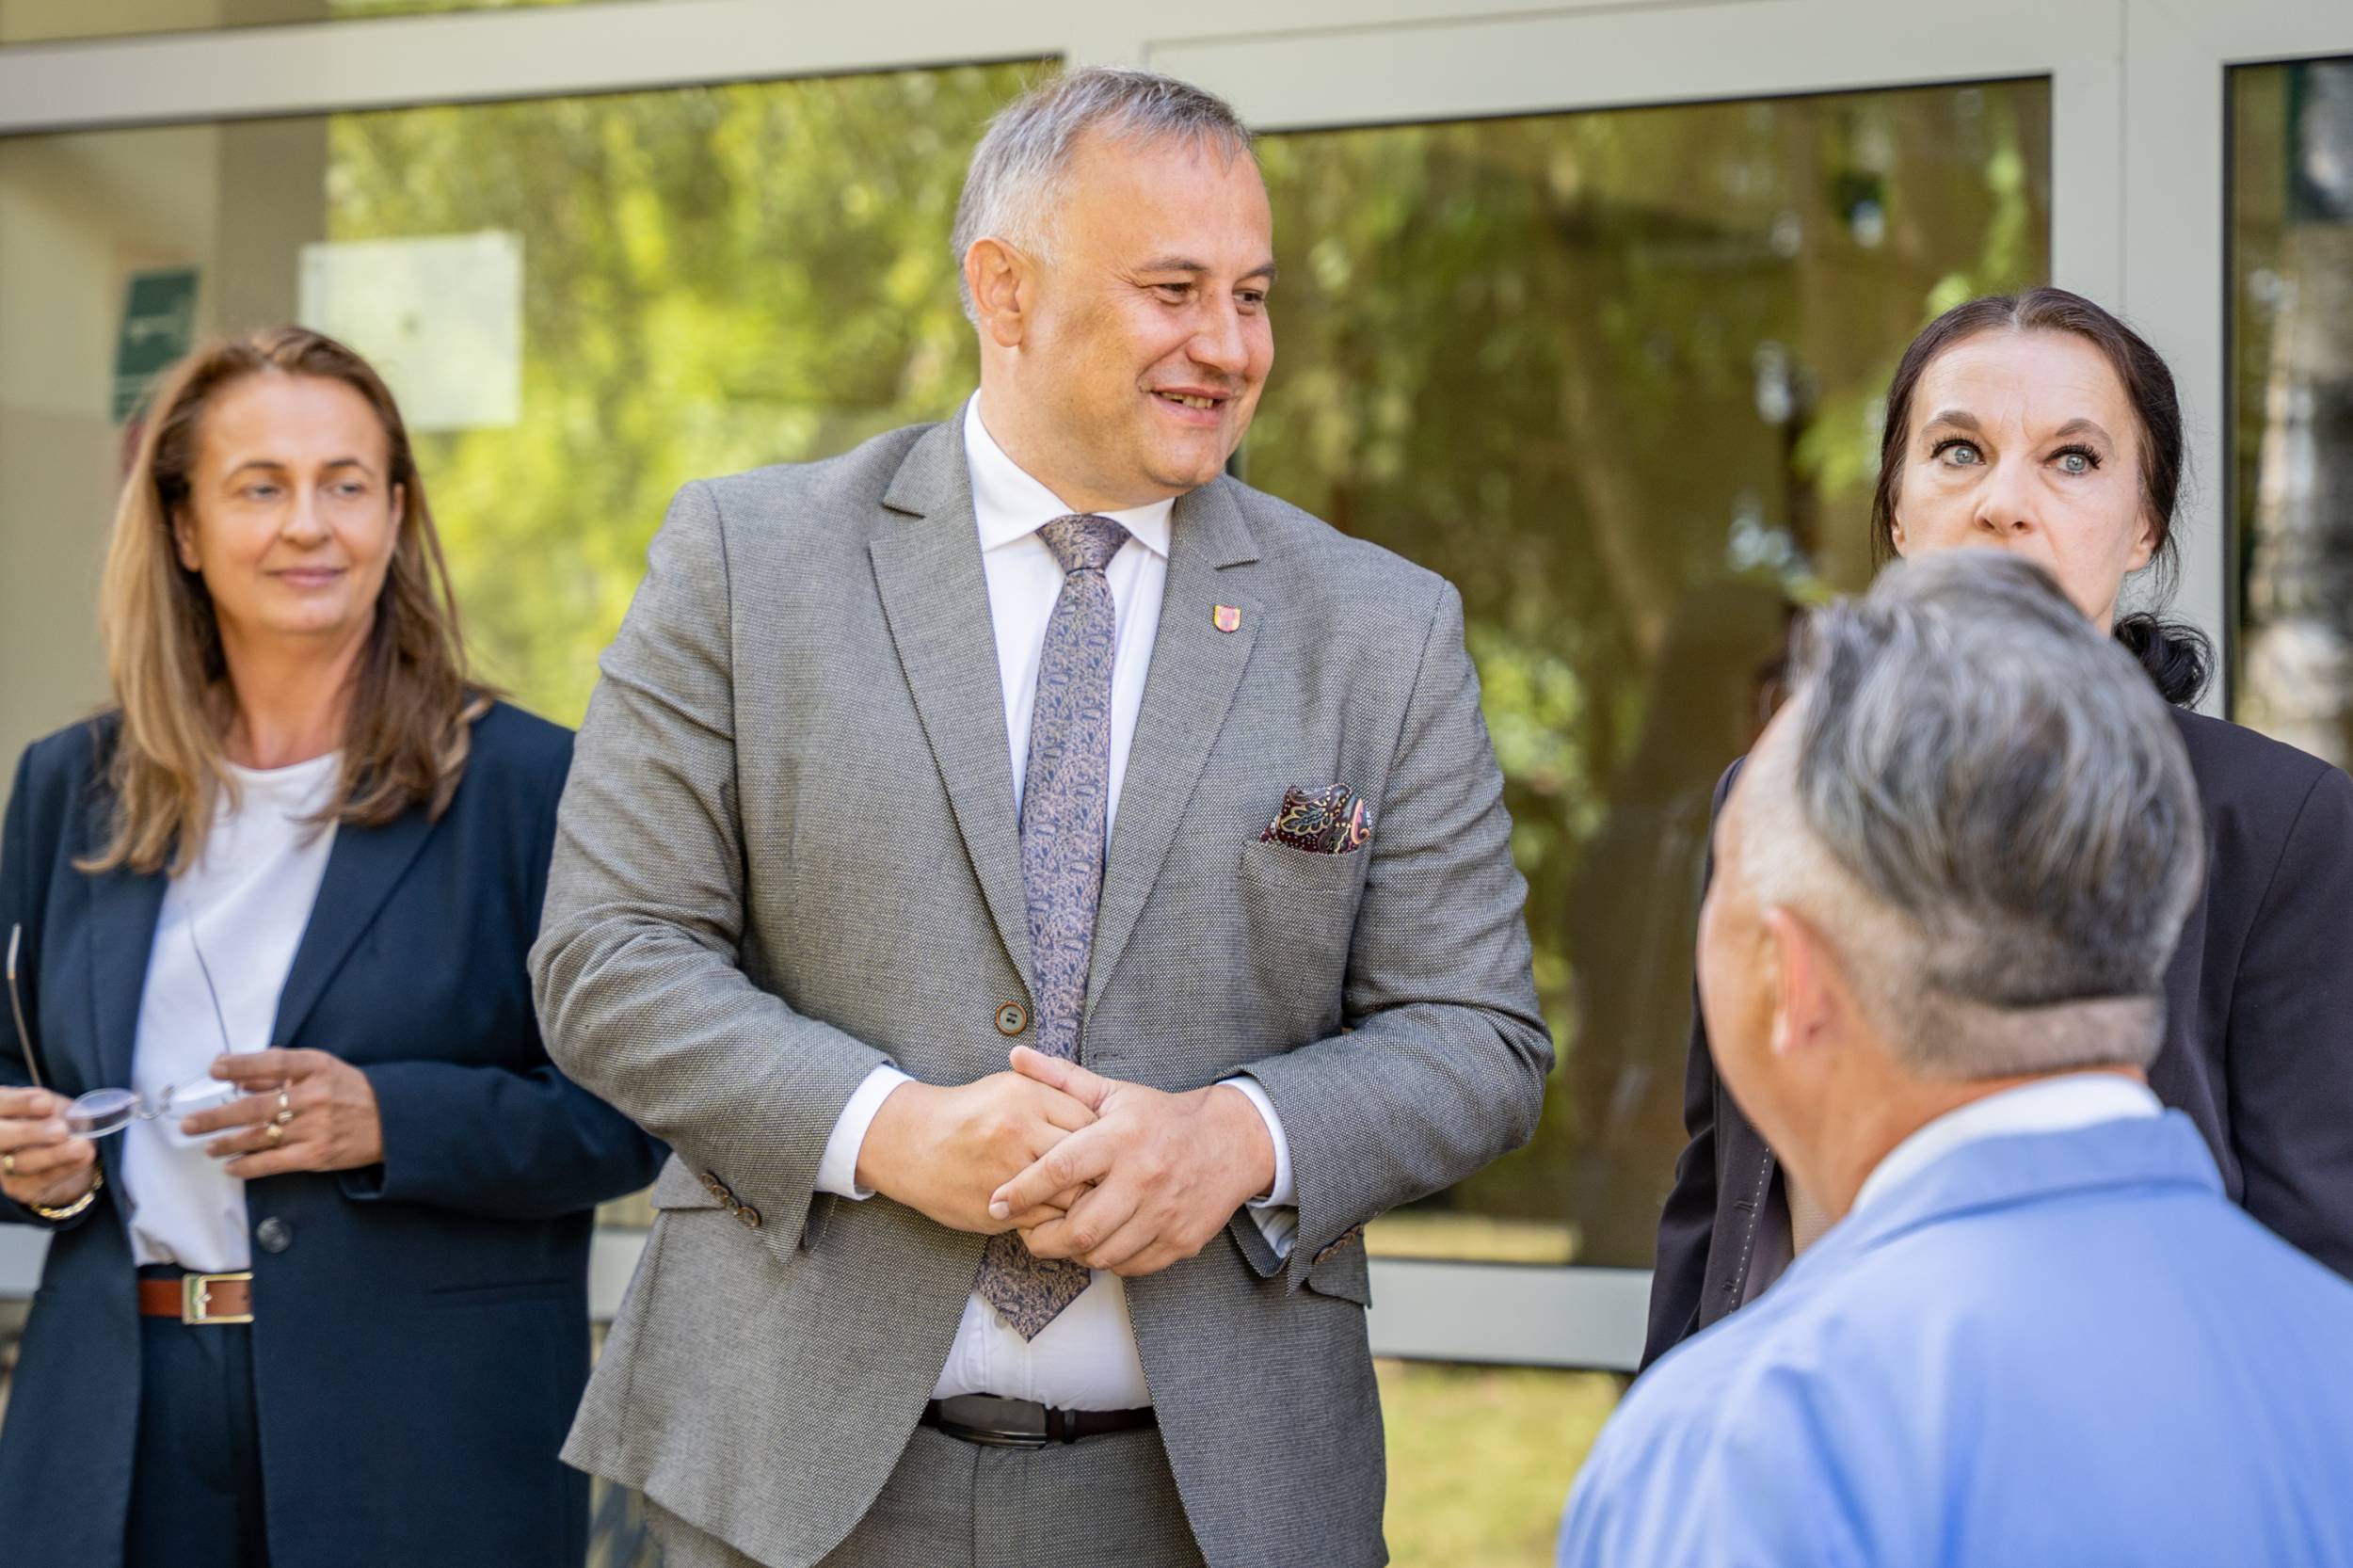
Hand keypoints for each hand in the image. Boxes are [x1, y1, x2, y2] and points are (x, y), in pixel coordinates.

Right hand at [0, 1087, 98, 1209]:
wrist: (65, 1157)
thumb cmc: (56, 1120)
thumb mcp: (57, 1106)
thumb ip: (54, 1106)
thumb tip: (61, 1111)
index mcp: (1, 1111)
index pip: (1, 1103)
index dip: (20, 1102)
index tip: (46, 1103)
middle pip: (1, 1136)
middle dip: (29, 1132)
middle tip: (61, 1131)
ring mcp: (1, 1166)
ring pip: (21, 1162)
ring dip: (53, 1155)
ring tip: (81, 1147)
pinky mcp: (17, 1187)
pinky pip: (40, 1179)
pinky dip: (65, 1167)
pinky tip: (85, 1157)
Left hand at [181, 1049, 384, 1178]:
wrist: (392, 1121)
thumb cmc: (349, 1092)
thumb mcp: (322, 1071)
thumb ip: (280, 1074)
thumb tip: (237, 1079)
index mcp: (317, 1068)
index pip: (273, 1062)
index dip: (241, 1065)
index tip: (214, 1068)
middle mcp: (314, 1096)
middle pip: (256, 1106)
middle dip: (217, 1116)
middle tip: (189, 1123)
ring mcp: (316, 1127)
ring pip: (260, 1136)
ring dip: (227, 1142)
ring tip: (206, 1146)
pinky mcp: (317, 1154)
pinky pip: (274, 1162)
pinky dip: (248, 1166)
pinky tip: (230, 1167)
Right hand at [855, 1071, 1096, 1234]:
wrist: (913, 1143)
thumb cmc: (971, 1112)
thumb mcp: (1012, 1086)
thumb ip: (1057, 1092)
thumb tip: (1105, 1119)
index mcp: (1026, 1096)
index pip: (1090, 1122)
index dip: (1106, 1139)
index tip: (1111, 1148)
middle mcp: (1018, 1132)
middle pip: (1085, 1161)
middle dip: (1103, 1174)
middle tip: (1113, 1181)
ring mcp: (1005, 1172)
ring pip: (1069, 1197)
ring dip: (1084, 1204)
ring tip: (1095, 1203)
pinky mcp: (996, 1207)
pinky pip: (1044, 1222)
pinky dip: (1059, 1222)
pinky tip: (1064, 1216)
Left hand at [988, 1047, 1275, 1278]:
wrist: (1232, 1141)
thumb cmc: (1160, 1117)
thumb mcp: (1113, 1093)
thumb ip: (1060, 1078)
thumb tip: (1014, 1056)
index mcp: (1121, 1138)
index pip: (1060, 1170)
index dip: (1022, 1190)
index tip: (997, 1202)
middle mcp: (1144, 1177)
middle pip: (1079, 1228)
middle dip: (1042, 1238)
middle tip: (1026, 1232)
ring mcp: (1164, 1214)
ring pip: (1102, 1254)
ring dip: (1072, 1252)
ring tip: (1059, 1237)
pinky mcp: (1180, 1241)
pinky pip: (1130, 1266)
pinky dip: (1107, 1259)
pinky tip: (1098, 1242)